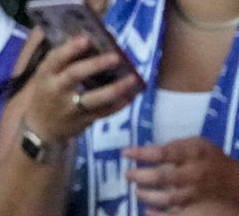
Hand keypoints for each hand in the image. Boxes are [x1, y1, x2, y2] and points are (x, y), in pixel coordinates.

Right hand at [21, 34, 143, 143]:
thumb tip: (77, 34)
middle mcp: (57, 90)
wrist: (40, 127)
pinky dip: (118, 105)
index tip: (86, 38)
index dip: (70, 48)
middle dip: (96, 65)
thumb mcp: (42, 75)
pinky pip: (103, 113)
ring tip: (133, 78)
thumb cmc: (43, 92)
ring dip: (115, 89)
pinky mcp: (83, 121)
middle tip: (116, 56)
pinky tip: (130, 96)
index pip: (56, 58)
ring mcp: (71, 108)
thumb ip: (59, 59)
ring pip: (94, 98)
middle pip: (76, 75)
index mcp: (45, 75)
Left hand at [124, 138, 238, 214]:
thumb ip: (175, 146)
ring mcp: (194, 195)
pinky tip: (148, 210)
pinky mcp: (195, 211)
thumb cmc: (211, 160)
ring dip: (146, 195)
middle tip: (129, 175)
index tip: (125, 153)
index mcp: (192, 155)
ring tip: (137, 192)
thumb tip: (145, 152)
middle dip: (139, 176)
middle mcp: (192, 175)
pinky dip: (157, 214)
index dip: (141, 153)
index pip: (162, 153)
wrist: (236, 185)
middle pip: (161, 177)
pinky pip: (173, 215)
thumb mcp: (197, 145)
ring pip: (165, 198)